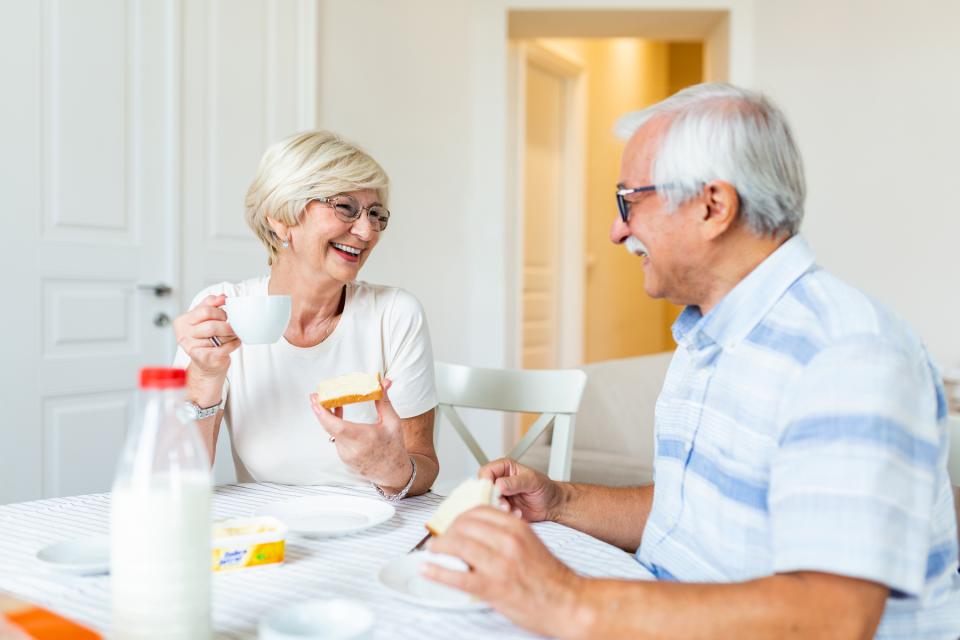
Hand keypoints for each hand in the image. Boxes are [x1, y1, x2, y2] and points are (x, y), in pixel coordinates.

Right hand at [173, 294, 239, 380]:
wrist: (206, 363)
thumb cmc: (205, 338)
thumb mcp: (205, 318)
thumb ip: (211, 304)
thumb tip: (222, 296)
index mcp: (182, 322)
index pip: (205, 311)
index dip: (220, 312)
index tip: (225, 315)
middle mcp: (183, 335)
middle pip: (212, 325)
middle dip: (226, 325)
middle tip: (232, 327)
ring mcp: (192, 348)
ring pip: (219, 336)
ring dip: (231, 335)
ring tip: (232, 335)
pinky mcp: (203, 359)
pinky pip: (225, 348)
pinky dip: (233, 344)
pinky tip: (232, 343)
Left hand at [310, 379, 412, 489]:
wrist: (393, 472)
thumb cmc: (394, 446)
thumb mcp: (392, 422)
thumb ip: (383, 401)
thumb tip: (383, 382)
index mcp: (364, 438)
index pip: (337, 427)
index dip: (323, 413)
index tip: (315, 400)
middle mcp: (352, 449)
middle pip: (330, 427)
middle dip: (320, 410)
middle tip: (315, 396)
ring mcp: (346, 456)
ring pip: (332, 432)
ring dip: (330, 418)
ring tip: (332, 402)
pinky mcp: (343, 459)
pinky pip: (335, 439)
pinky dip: (335, 427)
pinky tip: (338, 416)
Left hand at [424, 506, 584, 637]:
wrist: (569, 602)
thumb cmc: (552, 577)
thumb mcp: (530, 542)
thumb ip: (507, 533)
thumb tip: (480, 532)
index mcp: (517, 528)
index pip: (478, 511)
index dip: (460, 517)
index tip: (453, 524)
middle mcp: (507, 541)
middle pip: (464, 526)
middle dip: (447, 532)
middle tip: (440, 540)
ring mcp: (499, 564)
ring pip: (457, 546)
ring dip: (439, 548)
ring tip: (433, 552)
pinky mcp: (493, 587)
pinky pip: (457, 576)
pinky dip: (438, 572)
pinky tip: (429, 570)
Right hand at [478, 458, 563, 522]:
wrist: (552, 505)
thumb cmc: (544, 488)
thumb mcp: (532, 481)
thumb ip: (515, 482)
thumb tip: (499, 484)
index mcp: (504, 467)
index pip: (485, 471)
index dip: (487, 481)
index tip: (495, 491)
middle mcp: (499, 480)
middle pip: (483, 488)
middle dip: (493, 498)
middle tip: (504, 504)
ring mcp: (500, 495)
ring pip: (488, 502)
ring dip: (500, 508)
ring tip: (514, 509)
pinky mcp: (502, 507)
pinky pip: (496, 512)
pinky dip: (506, 515)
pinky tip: (517, 513)